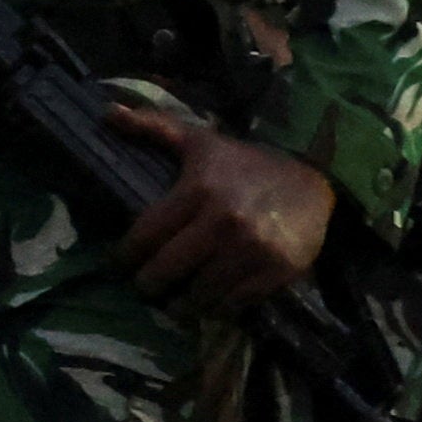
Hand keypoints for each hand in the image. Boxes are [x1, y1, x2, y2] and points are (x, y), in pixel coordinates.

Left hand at [105, 104, 333, 312]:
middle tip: (145, 287)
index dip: (125, 255)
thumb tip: (107, 113)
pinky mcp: (275, 272)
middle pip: (165, 271)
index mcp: (198, 190)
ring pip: (198, 295)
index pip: (145, 235)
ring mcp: (251, 251)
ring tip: (175, 302)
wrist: (314, 178)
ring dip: (181, 304)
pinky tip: (210, 302)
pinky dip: (217, 308)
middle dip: (148, 284)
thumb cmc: (247, 163)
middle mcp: (223, 222)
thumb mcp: (201, 141)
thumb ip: (154, 127)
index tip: (119, 264)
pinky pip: (233, 305)